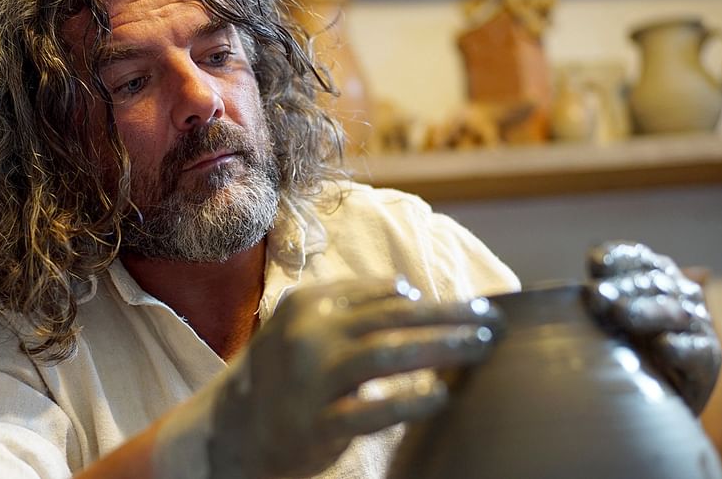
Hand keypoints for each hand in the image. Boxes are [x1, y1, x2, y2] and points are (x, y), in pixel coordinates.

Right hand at [207, 277, 501, 477]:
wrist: (230, 429)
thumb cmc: (281, 374)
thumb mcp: (305, 328)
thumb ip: (351, 309)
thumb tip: (411, 293)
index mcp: (309, 304)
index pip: (383, 294)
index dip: (433, 299)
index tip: (472, 307)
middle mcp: (310, 334)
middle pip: (393, 317)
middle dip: (450, 316)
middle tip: (492, 320)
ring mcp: (312, 379)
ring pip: (386, 354)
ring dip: (441, 347)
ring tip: (481, 347)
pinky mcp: (317, 423)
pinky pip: (371, 411)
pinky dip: (409, 402)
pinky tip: (441, 397)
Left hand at [586, 241, 721, 414]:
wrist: (653, 396)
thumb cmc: (624, 346)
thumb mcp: (606, 317)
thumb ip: (601, 294)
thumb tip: (591, 267)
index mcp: (656, 275)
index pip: (638, 258)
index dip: (619, 258)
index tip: (595, 263)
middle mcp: (680, 294)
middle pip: (652, 283)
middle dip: (623, 287)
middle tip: (595, 295)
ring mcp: (697, 326)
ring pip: (674, 312)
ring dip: (647, 311)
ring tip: (620, 314)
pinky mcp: (708, 359)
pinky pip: (697, 352)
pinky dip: (680, 348)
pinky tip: (663, 348)